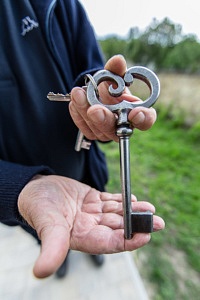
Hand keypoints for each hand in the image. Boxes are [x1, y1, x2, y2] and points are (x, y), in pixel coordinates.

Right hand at [18, 175, 164, 277]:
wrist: (33, 189)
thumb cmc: (37, 207)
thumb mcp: (46, 226)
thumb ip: (50, 247)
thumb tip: (41, 272)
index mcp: (82, 237)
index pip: (109, 243)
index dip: (128, 241)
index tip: (145, 236)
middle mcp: (90, 227)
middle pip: (118, 228)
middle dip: (138, 225)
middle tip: (157, 221)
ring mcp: (92, 213)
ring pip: (117, 214)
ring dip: (134, 211)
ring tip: (150, 208)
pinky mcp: (92, 199)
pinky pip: (111, 201)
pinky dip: (123, 200)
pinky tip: (133, 199)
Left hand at [69, 55, 156, 141]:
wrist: (99, 95)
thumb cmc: (113, 87)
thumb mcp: (115, 76)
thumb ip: (117, 70)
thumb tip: (118, 60)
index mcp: (138, 112)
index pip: (146, 120)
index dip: (143, 118)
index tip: (136, 112)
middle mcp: (125, 126)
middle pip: (117, 130)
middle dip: (104, 119)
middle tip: (94, 109)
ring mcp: (109, 133)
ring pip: (98, 129)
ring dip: (85, 112)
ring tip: (77, 93)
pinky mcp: (94, 134)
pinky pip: (85, 128)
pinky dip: (78, 115)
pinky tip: (74, 101)